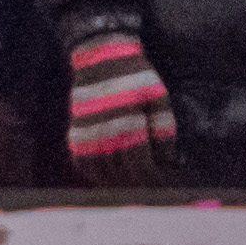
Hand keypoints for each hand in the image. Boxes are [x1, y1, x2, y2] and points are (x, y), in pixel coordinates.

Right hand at [63, 22, 177, 175]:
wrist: (100, 58)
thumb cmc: (134, 76)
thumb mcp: (158, 96)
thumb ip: (165, 127)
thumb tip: (170, 159)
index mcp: (126, 124)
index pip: (141, 166)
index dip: (156, 178)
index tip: (167, 183)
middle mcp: (103, 134)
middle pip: (123, 174)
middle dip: (141, 183)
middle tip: (155, 186)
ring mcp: (86, 137)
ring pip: (103, 175)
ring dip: (120, 183)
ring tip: (136, 184)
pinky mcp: (75, 136)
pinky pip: (84, 167)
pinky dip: (98, 177)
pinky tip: (112, 177)